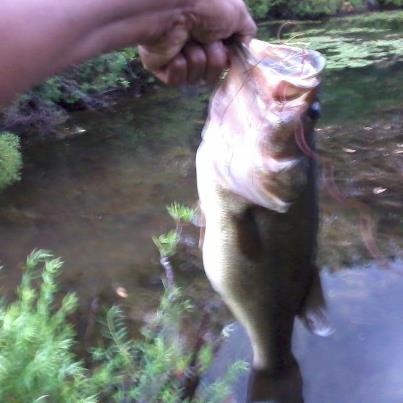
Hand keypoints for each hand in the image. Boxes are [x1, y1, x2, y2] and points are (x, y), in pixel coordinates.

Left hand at [138, 0, 255, 85]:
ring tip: (188, 41)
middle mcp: (196, 46)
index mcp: (211, 34)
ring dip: (197, 58)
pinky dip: (180, 66)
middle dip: (214, 57)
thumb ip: (246, 32)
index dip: (228, 58)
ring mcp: (179, 58)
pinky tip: (175, 50)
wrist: (172, 8)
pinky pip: (179, 80)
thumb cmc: (206, 6)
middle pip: (214, 73)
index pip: (225, 61)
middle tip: (205, 38)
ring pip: (197, 78)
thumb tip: (243, 48)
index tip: (229, 49)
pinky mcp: (163, 68)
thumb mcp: (238, 13)